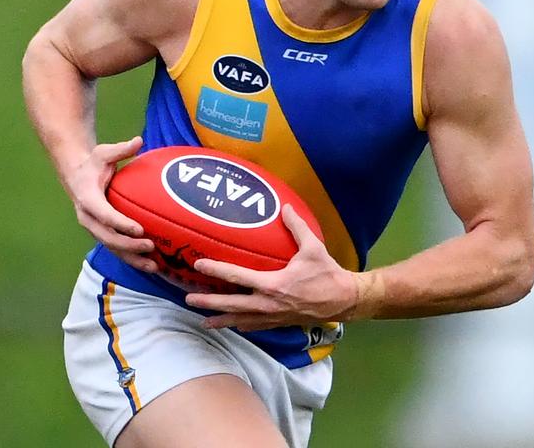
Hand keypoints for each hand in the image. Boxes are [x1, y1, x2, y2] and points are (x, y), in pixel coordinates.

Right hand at [65, 136, 157, 272]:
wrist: (76, 175)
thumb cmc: (94, 163)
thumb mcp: (104, 153)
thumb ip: (120, 149)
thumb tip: (138, 140)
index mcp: (87, 199)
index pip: (104, 215)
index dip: (120, 224)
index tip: (138, 229)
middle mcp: (88, 218)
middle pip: (108, 237)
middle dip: (129, 246)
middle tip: (150, 246)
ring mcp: (95, 228)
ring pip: (113, 249)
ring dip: (133, 259)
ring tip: (155, 266)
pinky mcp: (103, 234)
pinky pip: (117, 250)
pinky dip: (133, 259)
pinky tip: (153, 265)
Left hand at [185, 204, 358, 330]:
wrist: (344, 300)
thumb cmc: (328, 274)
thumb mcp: (313, 247)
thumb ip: (297, 226)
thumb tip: (285, 207)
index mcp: (273, 284)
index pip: (237, 276)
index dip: (215, 269)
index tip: (198, 265)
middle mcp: (269, 304)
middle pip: (231, 304)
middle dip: (208, 303)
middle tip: (188, 300)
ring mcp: (273, 316)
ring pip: (241, 320)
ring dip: (221, 320)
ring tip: (204, 322)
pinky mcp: (280, 323)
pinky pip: (256, 326)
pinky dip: (242, 325)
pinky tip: (233, 324)